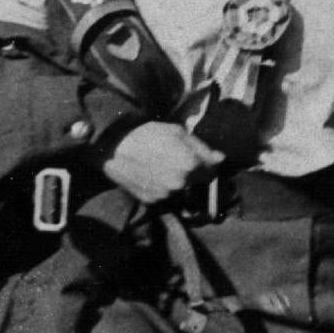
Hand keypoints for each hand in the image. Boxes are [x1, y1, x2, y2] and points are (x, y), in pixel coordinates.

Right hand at [102, 121, 220, 204]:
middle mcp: (181, 183)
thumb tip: (221, 159)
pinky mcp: (150, 200)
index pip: (211, 173)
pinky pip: (163, 196)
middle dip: (190, 173)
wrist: (112, 145)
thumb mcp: (177, 132)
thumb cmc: (146, 133)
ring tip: (159, 166)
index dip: (205, 165)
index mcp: (191, 165)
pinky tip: (149, 174)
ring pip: (180, 190)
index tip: (197, 159)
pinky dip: (161, 188)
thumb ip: (202, 148)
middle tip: (173, 159)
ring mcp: (165, 194)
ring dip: (175, 181)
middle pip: (196, 182)